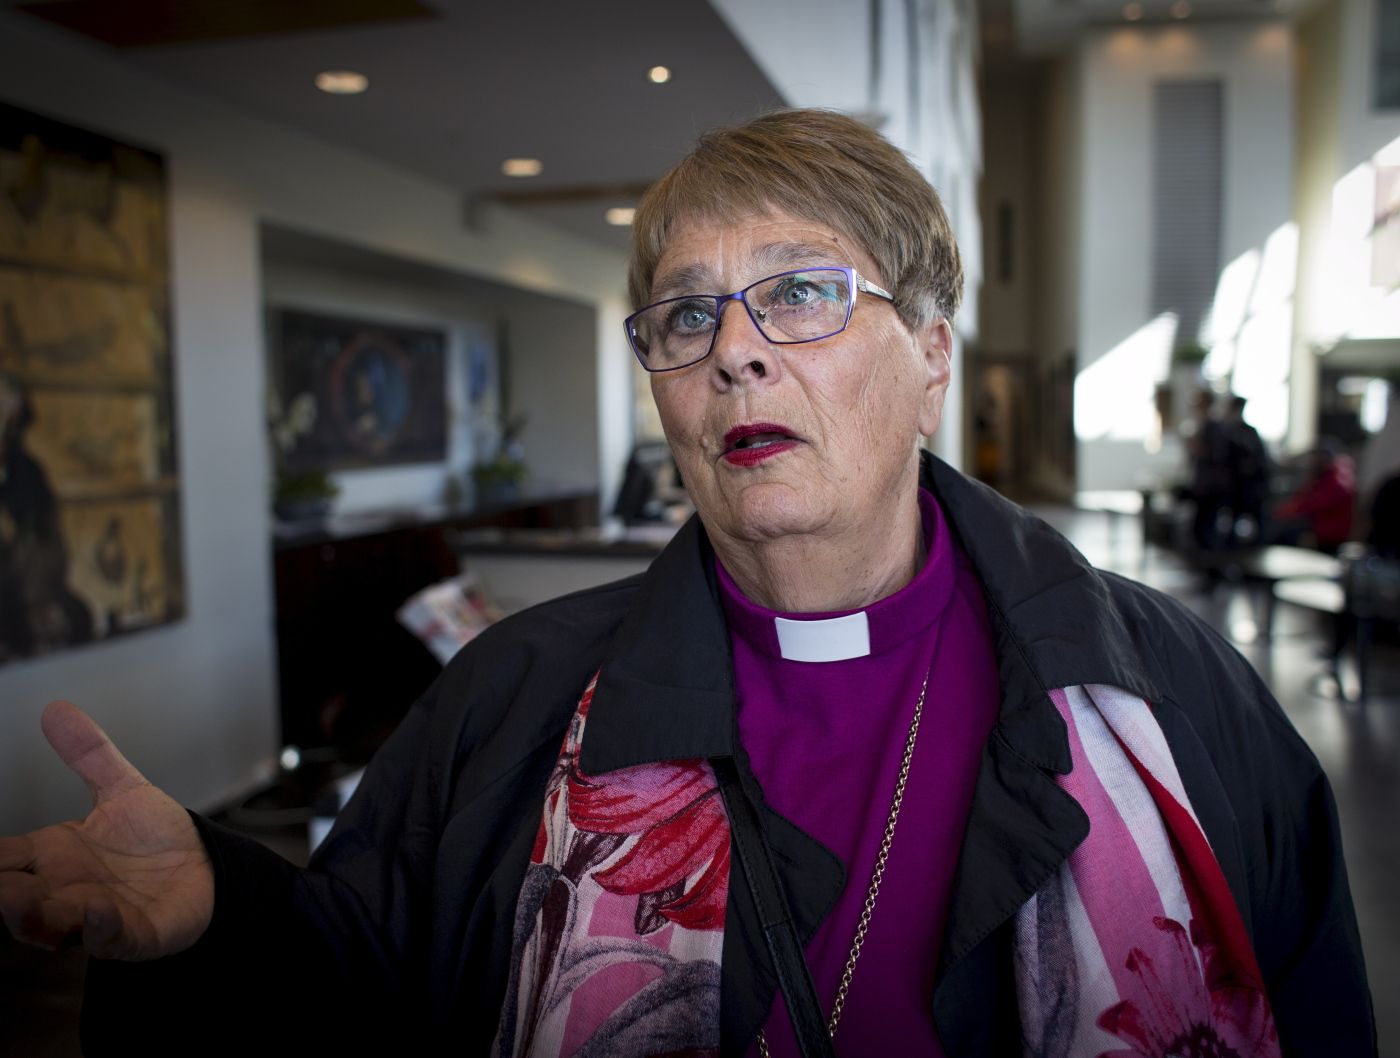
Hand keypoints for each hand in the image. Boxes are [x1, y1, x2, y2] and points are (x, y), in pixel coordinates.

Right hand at [0, 701, 213, 959]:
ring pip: (50, 925)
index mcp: (53, 857)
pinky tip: (98, 912)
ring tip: (17, 899)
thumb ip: (89, 753)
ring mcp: (95, 916)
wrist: (206, 868)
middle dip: (2, 894)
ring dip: (32, 916)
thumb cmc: (154, 838)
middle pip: (16, 898)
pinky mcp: (133, 934)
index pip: (3, 859)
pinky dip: (101, 928)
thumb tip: (55, 708)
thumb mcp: (122, 789)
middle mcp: (65, 890)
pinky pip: (111, 938)